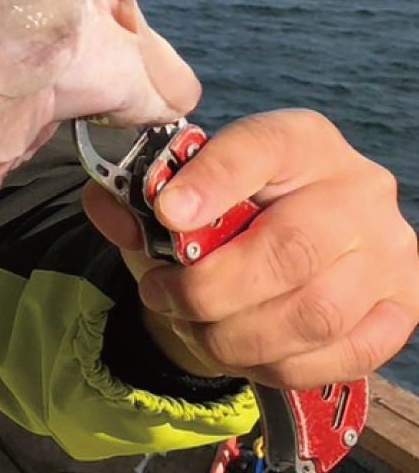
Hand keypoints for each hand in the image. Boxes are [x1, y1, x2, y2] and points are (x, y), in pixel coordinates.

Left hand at [83, 110, 418, 389]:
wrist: (288, 251)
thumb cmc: (226, 212)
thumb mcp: (179, 190)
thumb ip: (132, 193)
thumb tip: (114, 214)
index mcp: (302, 141)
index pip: (262, 149)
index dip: (213, 181)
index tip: (167, 212)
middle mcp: (360, 190)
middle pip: (292, 248)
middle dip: (211, 287)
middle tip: (161, 293)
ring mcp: (391, 254)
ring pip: (315, 313)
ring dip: (236, 334)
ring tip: (191, 326)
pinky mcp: (401, 311)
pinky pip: (337, 357)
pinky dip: (274, 363)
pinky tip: (236, 349)